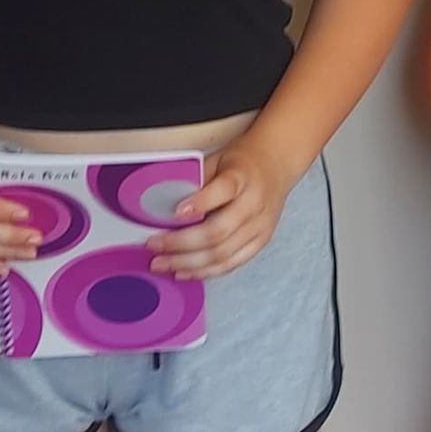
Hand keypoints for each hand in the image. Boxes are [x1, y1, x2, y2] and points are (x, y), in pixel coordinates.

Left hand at [145, 136, 301, 281]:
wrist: (276, 165)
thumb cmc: (242, 162)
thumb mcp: (217, 159)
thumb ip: (196, 181)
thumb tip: (163, 204)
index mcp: (242, 178)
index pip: (223, 191)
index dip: (199, 204)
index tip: (174, 213)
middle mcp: (254, 205)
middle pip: (217, 232)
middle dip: (181, 243)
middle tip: (154, 246)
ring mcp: (259, 227)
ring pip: (222, 254)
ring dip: (188, 263)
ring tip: (162, 264)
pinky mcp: (260, 242)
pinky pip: (231, 264)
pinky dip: (206, 272)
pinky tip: (184, 272)